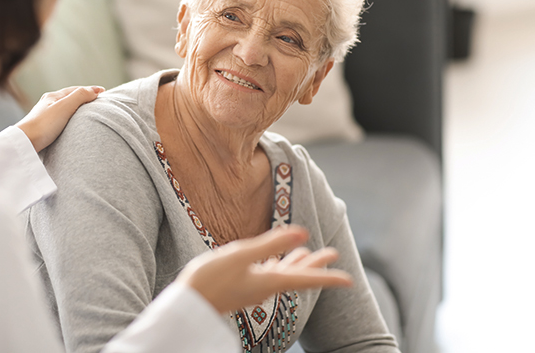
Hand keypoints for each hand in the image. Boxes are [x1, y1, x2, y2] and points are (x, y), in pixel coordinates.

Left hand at [16, 86, 103, 151]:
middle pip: (69, 98)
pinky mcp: (42, 129)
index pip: (75, 90)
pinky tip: (71, 125)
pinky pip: (60, 119)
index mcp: (52, 97)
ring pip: (64, 109)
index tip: (103, 92)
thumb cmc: (43, 125)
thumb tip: (94, 91)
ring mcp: (44, 116)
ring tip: (86, 112)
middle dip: (83, 97)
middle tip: (96, 101)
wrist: (24, 144)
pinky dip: (69, 118)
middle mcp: (47, 104)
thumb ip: (80, 96)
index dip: (90, 90)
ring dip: (76, 108)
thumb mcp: (65, 107)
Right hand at [176, 225, 352, 313]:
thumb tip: (303, 233)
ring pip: (283, 274)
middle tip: (333, 253)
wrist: (188, 304)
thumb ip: (271, 243)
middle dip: (316, 264)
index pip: (305, 278)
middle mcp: (265, 286)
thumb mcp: (240, 255)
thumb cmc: (210, 279)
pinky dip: (277, 265)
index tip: (349, 280)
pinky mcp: (242, 286)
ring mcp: (253, 288)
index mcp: (269, 281)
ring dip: (298, 262)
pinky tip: (274, 262)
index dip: (328, 277)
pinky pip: (268, 275)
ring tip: (308, 252)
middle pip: (297, 275)